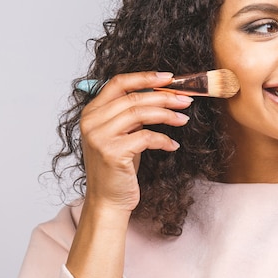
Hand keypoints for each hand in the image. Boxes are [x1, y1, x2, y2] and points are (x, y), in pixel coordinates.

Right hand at [79, 71, 192, 212]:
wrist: (108, 200)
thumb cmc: (118, 167)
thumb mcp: (122, 134)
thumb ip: (131, 114)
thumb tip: (162, 93)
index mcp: (91, 112)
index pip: (117, 82)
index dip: (145, 77)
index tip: (168, 78)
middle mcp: (91, 121)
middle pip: (134, 97)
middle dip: (165, 97)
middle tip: (185, 99)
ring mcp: (100, 136)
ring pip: (141, 113)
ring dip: (168, 115)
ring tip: (184, 119)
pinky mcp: (112, 152)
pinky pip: (146, 137)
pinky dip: (164, 140)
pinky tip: (173, 145)